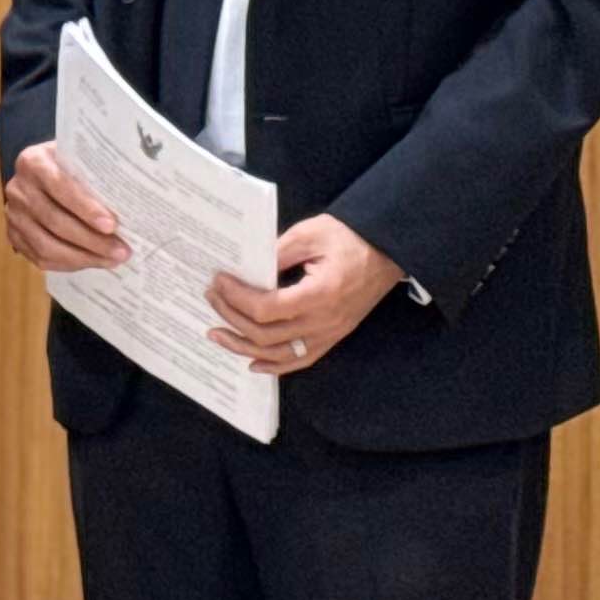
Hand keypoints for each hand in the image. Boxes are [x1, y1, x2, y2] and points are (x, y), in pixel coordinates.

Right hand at [2, 139, 126, 271]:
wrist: (46, 173)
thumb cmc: (74, 165)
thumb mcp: (82, 159)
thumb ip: (98, 174)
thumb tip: (135, 201)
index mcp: (34, 161)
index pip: (59, 186)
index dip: (85, 208)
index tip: (111, 225)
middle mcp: (18, 188)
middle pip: (54, 220)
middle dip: (91, 239)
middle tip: (122, 250)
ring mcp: (13, 214)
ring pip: (46, 244)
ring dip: (83, 257)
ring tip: (111, 260)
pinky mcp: (13, 235)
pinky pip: (40, 257)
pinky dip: (68, 264)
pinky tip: (91, 262)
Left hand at [205, 213, 403, 375]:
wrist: (387, 251)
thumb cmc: (350, 238)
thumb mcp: (309, 234)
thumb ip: (276, 253)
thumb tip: (245, 271)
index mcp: (320, 294)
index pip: (267, 308)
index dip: (237, 298)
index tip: (219, 282)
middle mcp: (325, 321)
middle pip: (266, 334)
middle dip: (232, 316)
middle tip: (212, 297)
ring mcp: (330, 333)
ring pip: (279, 354)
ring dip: (243, 346)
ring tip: (217, 334)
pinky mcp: (333, 337)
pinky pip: (301, 359)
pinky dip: (274, 365)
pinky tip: (252, 362)